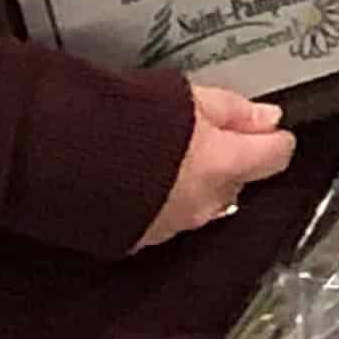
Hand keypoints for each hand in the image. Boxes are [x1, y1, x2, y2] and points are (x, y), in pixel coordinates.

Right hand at [134, 81, 295, 247]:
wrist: (63, 160)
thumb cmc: (132, 119)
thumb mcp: (189, 99)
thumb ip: (234, 111)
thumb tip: (271, 119)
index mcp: (225, 166)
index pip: (276, 157)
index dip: (272, 139)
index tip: (262, 128)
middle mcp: (207, 203)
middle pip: (238, 180)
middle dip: (230, 161)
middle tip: (204, 134)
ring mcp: (174, 226)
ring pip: (204, 201)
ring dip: (197, 182)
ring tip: (166, 154)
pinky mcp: (141, 240)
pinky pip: (169, 216)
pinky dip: (166, 199)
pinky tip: (144, 180)